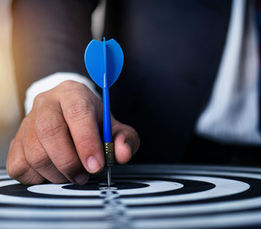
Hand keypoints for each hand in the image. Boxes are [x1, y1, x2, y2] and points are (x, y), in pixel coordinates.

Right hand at [6, 81, 139, 184]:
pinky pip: (21, 166)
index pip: (78, 113)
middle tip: (84, 176)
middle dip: (70, 162)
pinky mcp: (16, 141)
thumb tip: (123, 153)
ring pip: (35, 153)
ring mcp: (27, 121)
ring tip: (74, 175)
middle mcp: (47, 103)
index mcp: (74, 93)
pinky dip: (40, 178)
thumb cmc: (94, 122)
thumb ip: (125, 138)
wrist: (67, 114)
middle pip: (50, 132)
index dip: (87, 142)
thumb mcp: (115, 127)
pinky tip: (55, 172)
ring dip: (57, 173)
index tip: (96, 165)